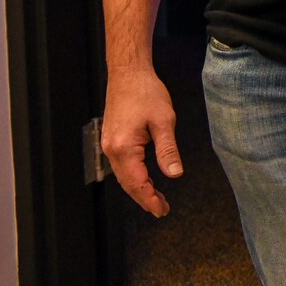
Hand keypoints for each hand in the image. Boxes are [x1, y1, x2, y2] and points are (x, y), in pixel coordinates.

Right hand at [102, 65, 183, 216]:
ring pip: (124, 176)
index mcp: (124, 148)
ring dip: (139, 189)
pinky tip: (146, 179)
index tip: (162, 210)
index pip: (137, 183)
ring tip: (156, 199)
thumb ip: (168, 150)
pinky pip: (122, 166)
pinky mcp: (112, 140)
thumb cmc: (146, 93)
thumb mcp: (164, 120)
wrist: (128, 74)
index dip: (150, 199)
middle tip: (161, 210)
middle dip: (145, 199)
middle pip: (128, 184)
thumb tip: (175, 174)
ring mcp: (109, 145)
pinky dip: (134, 177)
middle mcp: (112, 150)